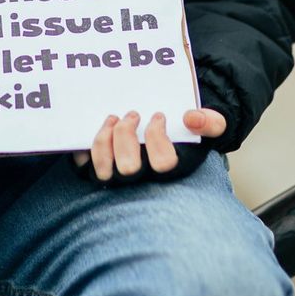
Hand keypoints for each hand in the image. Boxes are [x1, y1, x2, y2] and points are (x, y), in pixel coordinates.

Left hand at [72, 108, 226, 184]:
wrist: (169, 135)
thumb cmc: (187, 134)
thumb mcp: (209, 126)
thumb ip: (211, 122)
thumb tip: (192, 118)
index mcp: (171, 171)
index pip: (163, 164)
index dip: (157, 137)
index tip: (157, 116)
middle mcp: (143, 181)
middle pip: (128, 169)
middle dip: (126, 137)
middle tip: (132, 114)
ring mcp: (118, 180)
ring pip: (103, 171)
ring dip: (103, 140)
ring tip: (112, 118)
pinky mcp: (96, 173)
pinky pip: (83, 166)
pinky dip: (82, 149)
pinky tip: (95, 129)